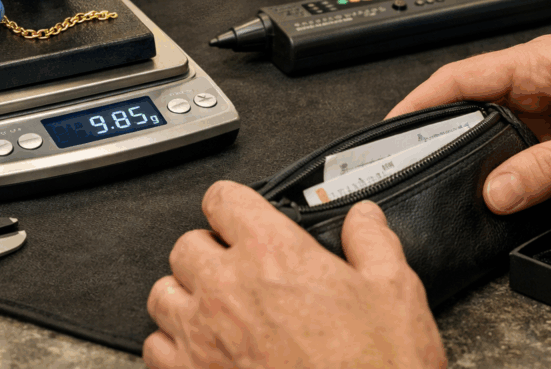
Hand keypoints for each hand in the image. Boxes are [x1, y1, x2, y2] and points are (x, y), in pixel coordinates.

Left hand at [144, 181, 445, 368]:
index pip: (223, 199)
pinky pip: (157, 348)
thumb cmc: (376, 367)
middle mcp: (227, 289)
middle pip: (187, 245)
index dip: (234, 205)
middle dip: (209, 251)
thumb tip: (363, 218)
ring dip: (186, 296)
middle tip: (237, 267)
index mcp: (272, 254)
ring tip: (216, 308)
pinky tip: (204, 350)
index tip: (242, 217)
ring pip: (164, 294)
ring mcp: (202, 337)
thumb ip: (372, 242)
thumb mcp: (394, 293)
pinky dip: (174, 345)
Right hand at [387, 35, 550, 213]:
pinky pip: (520, 158)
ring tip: (452, 180)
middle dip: (443, 132)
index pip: (463, 76)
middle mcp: (542, 86)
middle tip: (416, 160)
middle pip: (472, 106)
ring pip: (495, 136)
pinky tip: (499, 194)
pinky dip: (506, 176)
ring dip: (478, 158)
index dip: (422, 99)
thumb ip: (548, 167)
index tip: (394, 123)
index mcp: (543, 64)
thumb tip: (497, 190)